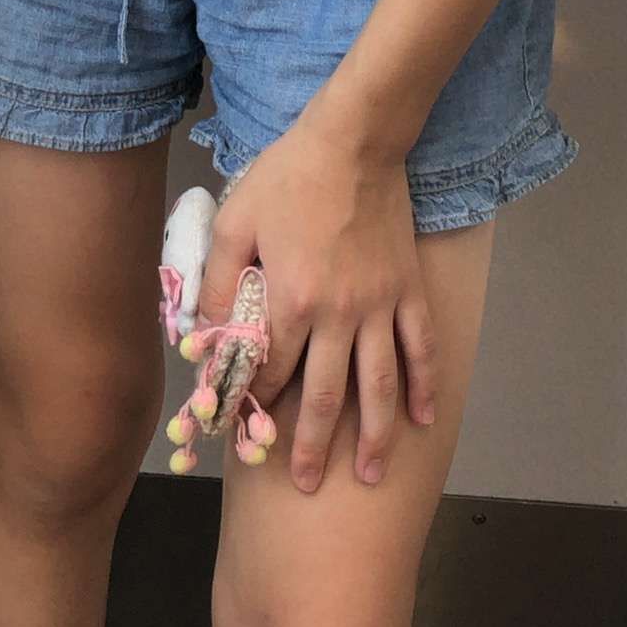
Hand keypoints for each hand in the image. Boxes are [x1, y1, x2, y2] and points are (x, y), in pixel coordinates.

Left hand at [197, 108, 437, 491]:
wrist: (354, 142)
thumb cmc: (288, 179)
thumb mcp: (234, 222)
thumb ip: (217, 283)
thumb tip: (204, 336)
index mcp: (292, 300)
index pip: (271, 371)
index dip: (256, 404)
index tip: (246, 430)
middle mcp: (340, 314)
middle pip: (328, 396)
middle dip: (314, 446)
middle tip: (306, 484)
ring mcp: (381, 306)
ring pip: (380, 386)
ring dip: (373, 437)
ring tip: (368, 475)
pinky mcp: (409, 291)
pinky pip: (420, 349)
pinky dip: (422, 388)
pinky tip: (420, 422)